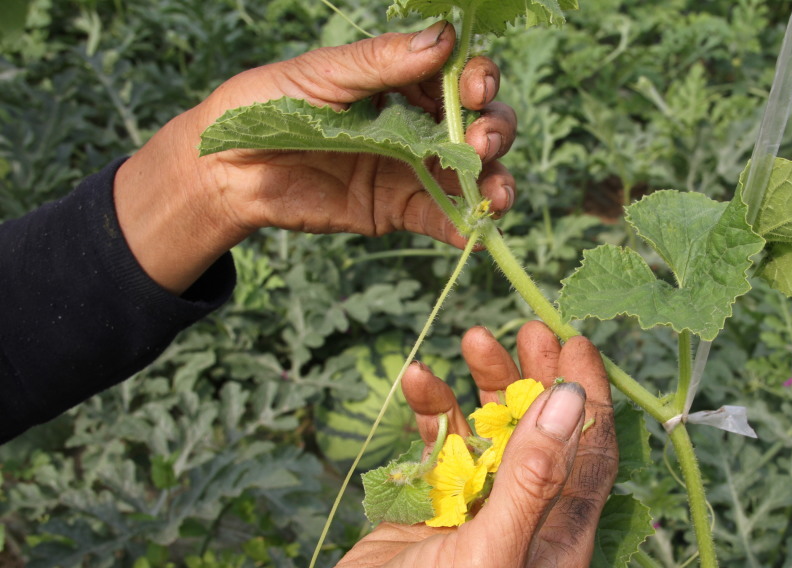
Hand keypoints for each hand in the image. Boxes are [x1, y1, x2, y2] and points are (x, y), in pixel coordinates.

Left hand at [114, 21, 516, 293]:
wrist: (225, 170)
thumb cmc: (264, 105)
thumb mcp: (323, 75)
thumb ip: (382, 63)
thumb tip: (444, 40)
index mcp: (400, 80)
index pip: (456, 76)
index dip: (477, 80)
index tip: (474, 89)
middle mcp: (415, 122)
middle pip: (476, 125)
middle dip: (493, 131)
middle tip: (482, 142)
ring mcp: (410, 168)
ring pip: (469, 175)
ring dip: (493, 184)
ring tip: (495, 196)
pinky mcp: (396, 209)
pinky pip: (439, 218)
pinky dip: (463, 228)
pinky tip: (475, 232)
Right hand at [266, 323, 617, 567]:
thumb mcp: (486, 553)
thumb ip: (532, 477)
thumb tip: (569, 400)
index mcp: (558, 539)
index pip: (590, 452)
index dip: (589, 395)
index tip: (575, 341)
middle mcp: (527, 518)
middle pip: (545, 430)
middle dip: (538, 376)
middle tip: (525, 328)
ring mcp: (480, 505)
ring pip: (494, 427)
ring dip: (484, 382)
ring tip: (471, 338)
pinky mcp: (436, 498)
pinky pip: (444, 439)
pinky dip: (433, 406)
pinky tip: (417, 378)